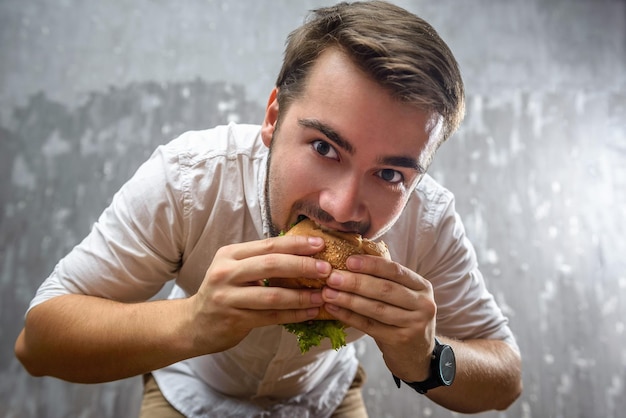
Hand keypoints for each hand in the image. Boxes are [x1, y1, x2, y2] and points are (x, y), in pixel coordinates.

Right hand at [188, 235, 329, 353]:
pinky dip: (294, 314)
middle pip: (271, 265)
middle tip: (327, 269)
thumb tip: (302, 252)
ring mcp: (228, 297)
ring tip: (323, 295)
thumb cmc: (223, 293)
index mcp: (229, 254)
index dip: (296, 244)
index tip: (320, 244)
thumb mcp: (234, 269)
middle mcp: (226, 273)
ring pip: (273, 295)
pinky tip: (311, 313)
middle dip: (303, 265)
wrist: (193, 324)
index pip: (268, 245)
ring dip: (302, 296)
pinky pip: (271, 317)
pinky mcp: (234, 320)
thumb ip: (260, 260)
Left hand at [321, 255, 436, 381]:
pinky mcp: (400, 340)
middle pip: (385, 289)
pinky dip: (349, 316)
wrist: (417, 356)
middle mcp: (423, 304)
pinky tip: (334, 309)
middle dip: (355, 282)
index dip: (371, 264)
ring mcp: (414, 324)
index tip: (348, 261)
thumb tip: (349, 262)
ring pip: (376, 308)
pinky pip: (369, 326)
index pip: (395, 270)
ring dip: (349, 299)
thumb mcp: (403, 296)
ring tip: (328, 293)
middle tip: (332, 277)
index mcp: (422, 286)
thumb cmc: (403, 317)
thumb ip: (384, 280)